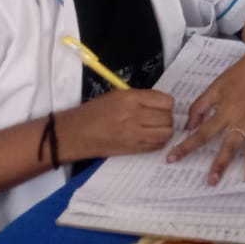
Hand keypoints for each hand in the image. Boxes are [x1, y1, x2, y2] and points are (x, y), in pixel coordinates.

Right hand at [58, 90, 174, 161]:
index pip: (166, 101)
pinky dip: (159, 141)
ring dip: (165, 130)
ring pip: (166, 133)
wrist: (76, 133)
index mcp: (131, 99)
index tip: (161, 105)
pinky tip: (150, 137)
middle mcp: (135, 116)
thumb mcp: (117, 95)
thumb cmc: (94, 112)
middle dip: (167, 117)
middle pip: (168, 117)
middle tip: (159, 117)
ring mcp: (135, 134)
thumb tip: (159, 102)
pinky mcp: (133, 148)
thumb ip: (140, 97)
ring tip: (156, 128)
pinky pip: (157, 145)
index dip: (166, 103)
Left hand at [165, 50, 244, 184]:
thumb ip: (200, 106)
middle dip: (221, 163)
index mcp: (225, 111)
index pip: (203, 133)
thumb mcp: (215, 86)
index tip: (172, 159)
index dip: (186, 146)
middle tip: (212, 181)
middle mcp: (241, 120)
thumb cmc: (238, 75)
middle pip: (229, 144)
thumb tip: (189, 126)